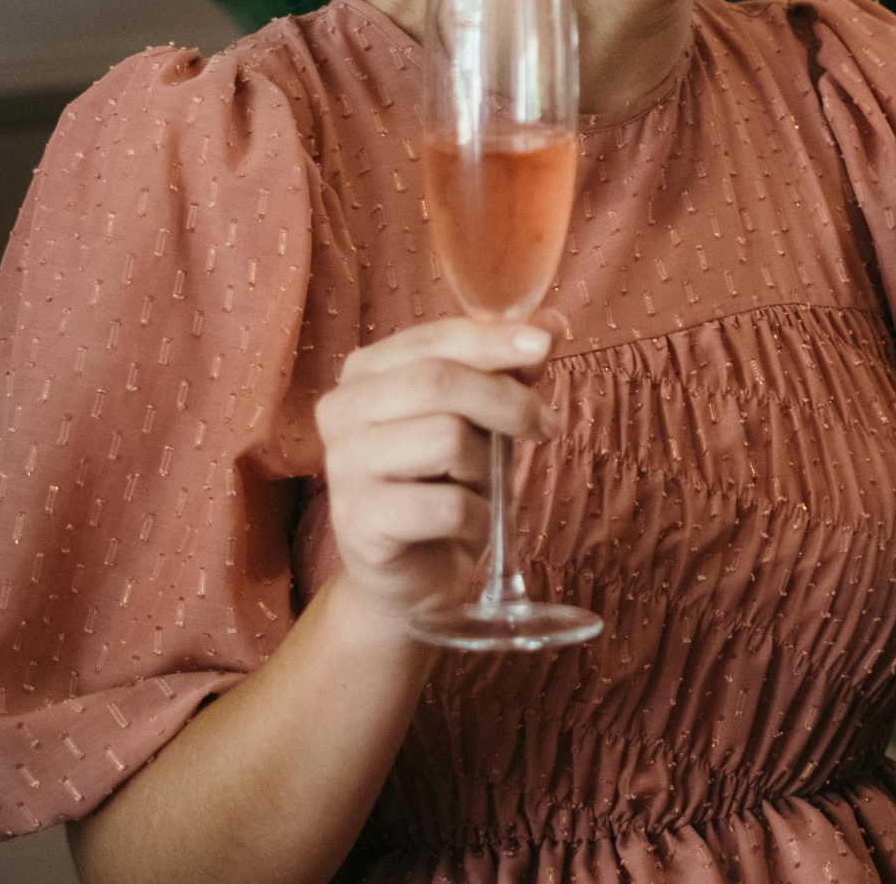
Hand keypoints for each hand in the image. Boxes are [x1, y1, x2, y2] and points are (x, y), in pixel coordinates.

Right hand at [313, 312, 566, 634]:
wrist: (415, 572)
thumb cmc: (447, 481)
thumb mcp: (484, 417)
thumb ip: (511, 368)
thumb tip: (553, 321)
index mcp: (366, 372)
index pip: (435, 339)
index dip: (494, 339)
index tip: (545, 347)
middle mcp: (342, 410)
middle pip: (438, 382)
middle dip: (507, 400)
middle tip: (545, 426)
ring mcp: (343, 467)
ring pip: (446, 439)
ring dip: (488, 467)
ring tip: (483, 486)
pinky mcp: (358, 521)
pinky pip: (444, 504)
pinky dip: (477, 515)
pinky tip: (469, 523)